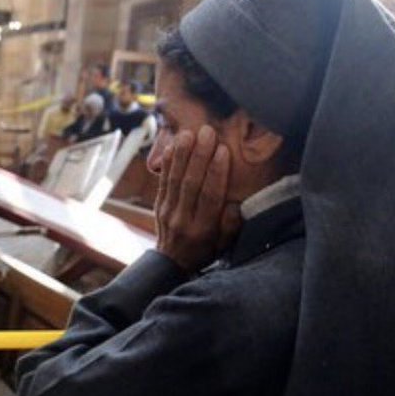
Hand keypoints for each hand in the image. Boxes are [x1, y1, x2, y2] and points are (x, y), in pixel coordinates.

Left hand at [154, 126, 240, 272]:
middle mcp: (183, 219)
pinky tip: (172, 146)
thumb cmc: (205, 250)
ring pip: (175, 179)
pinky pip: (162, 181)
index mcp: (203, 229)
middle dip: (199, 156)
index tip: (223, 150)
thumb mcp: (224, 245)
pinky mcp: (159, 205)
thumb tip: (235, 205)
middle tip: (206, 132)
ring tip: (189, 133)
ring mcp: (168, 211)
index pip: (210, 197)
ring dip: (182, 154)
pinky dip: (167, 163)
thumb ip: (231, 226)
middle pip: (191, 184)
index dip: (217, 173)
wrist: (171, 263)